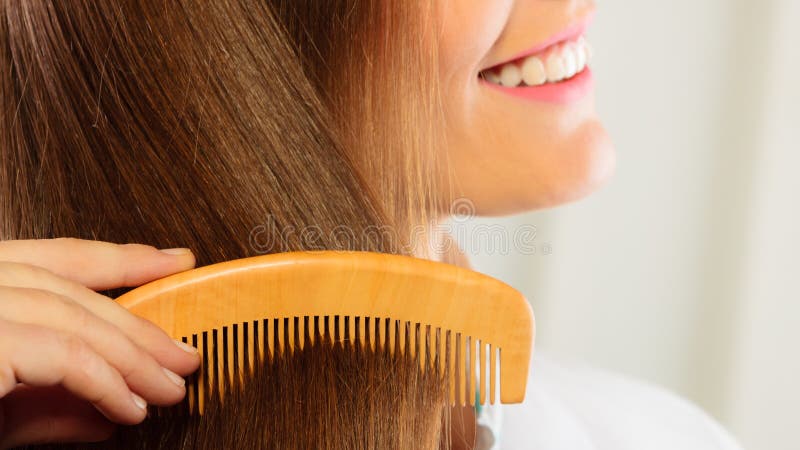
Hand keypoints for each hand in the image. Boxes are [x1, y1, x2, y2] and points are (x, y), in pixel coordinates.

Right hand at [0, 238, 200, 447]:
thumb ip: (47, 407)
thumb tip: (104, 419)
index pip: (53, 262)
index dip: (119, 261)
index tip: (172, 263)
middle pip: (67, 292)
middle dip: (136, 327)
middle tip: (184, 354)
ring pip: (73, 320)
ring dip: (134, 359)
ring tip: (170, 389)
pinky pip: (65, 355)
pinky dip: (107, 382)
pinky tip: (131, 408)